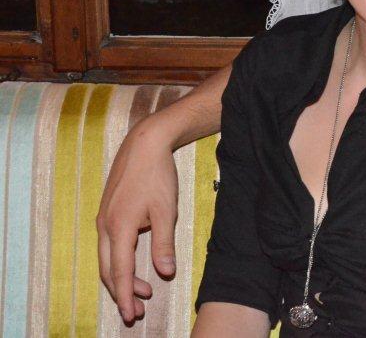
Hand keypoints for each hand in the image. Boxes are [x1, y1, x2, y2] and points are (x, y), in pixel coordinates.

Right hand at [97, 114, 179, 322]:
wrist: (144, 145)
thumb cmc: (157, 176)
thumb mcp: (166, 211)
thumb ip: (163, 244)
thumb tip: (165, 272)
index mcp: (119, 228)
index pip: (120, 272)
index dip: (126, 295)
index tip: (131, 315)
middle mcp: (105, 226)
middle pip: (109, 270)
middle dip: (123, 292)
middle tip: (138, 311)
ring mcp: (103, 219)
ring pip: (108, 258)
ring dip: (122, 277)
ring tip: (144, 291)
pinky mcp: (108, 213)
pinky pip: (110, 245)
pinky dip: (121, 260)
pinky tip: (136, 263)